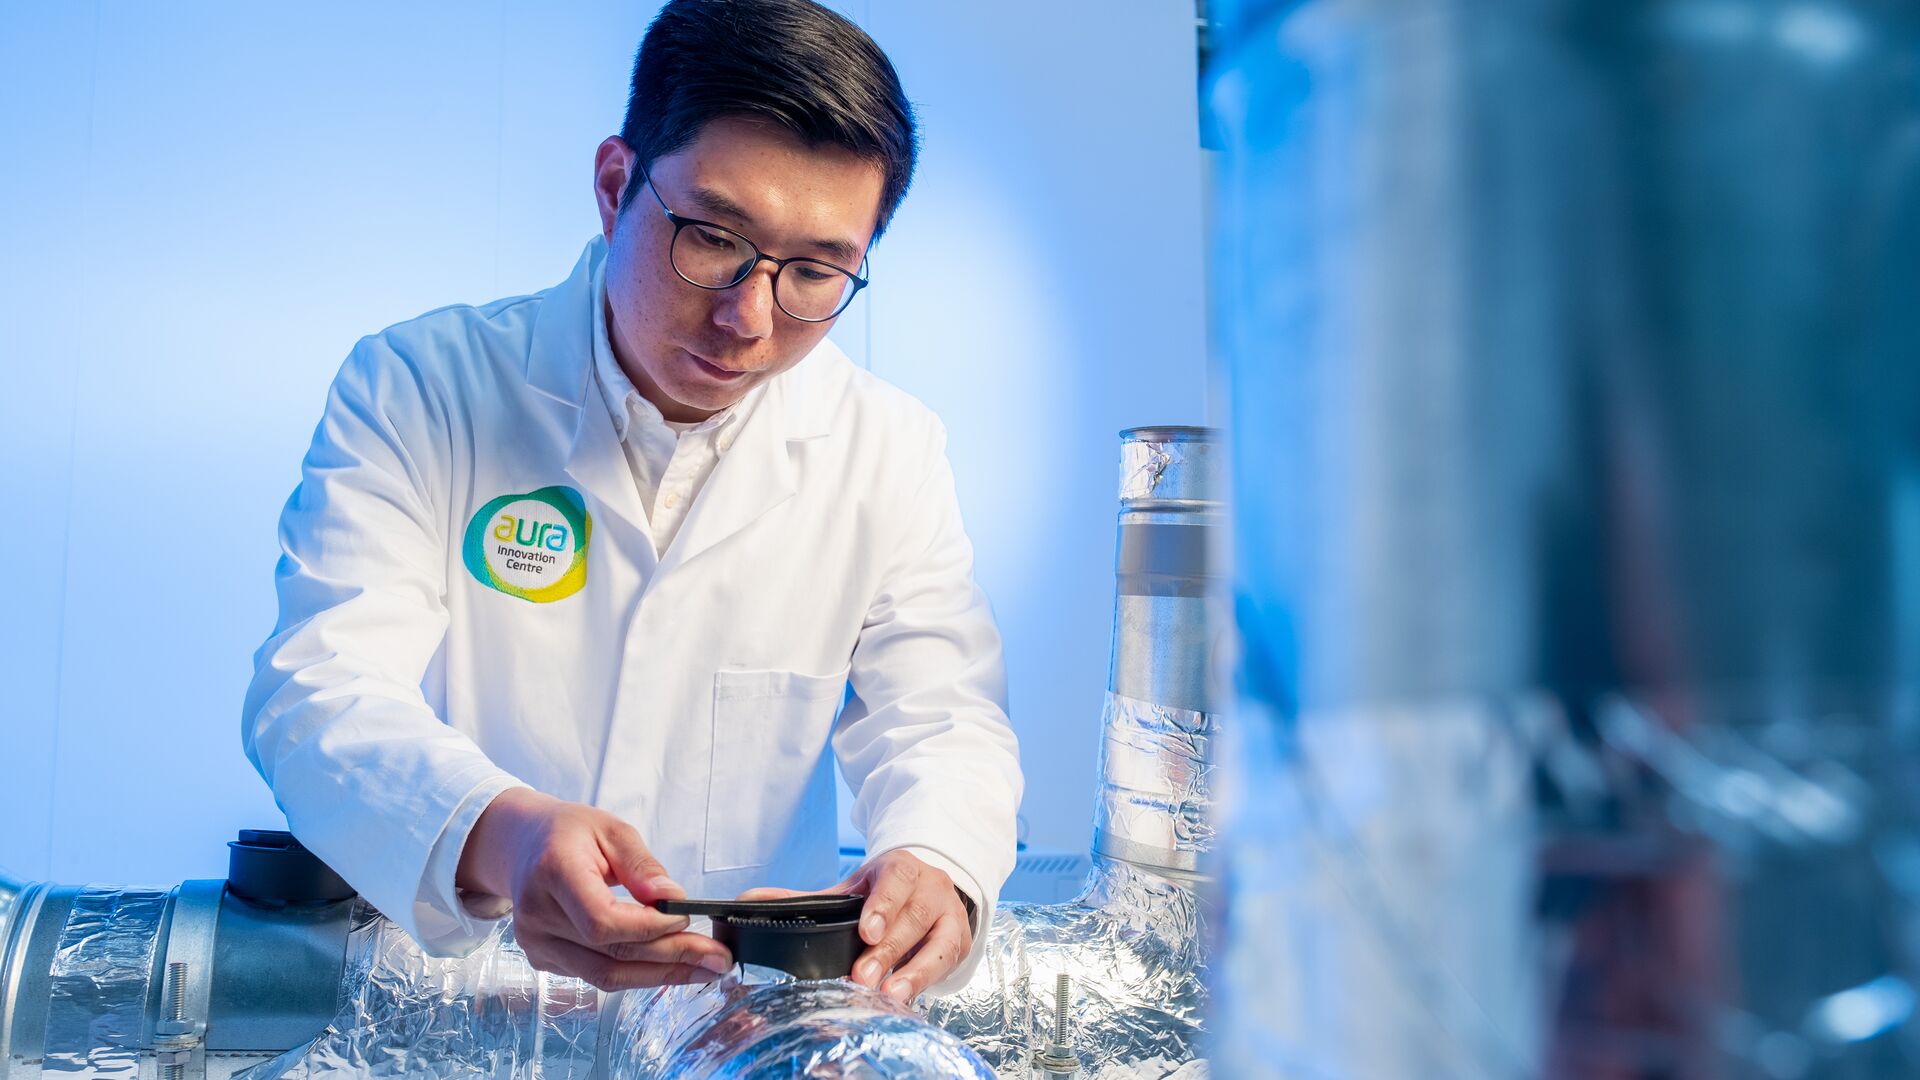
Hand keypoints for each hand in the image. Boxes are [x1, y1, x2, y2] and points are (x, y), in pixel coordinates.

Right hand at [458, 788, 732, 989]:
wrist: (522, 846)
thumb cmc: (569, 832)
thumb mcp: (611, 829)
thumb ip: (642, 866)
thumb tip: (673, 900)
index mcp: (553, 872)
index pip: (602, 920)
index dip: (649, 927)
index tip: (687, 918)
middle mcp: (537, 915)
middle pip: (610, 952)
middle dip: (672, 958)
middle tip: (718, 958)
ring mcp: (537, 943)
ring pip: (606, 975)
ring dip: (660, 975)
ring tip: (705, 969)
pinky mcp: (545, 959)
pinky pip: (597, 976)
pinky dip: (637, 973)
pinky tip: (670, 966)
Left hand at [738, 849, 972, 1001]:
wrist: (931, 887)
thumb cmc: (885, 892)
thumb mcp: (851, 889)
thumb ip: (805, 898)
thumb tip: (748, 900)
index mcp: (901, 868)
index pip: (896, 880)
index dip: (883, 905)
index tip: (866, 932)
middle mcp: (931, 887)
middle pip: (915, 916)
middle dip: (889, 948)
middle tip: (862, 976)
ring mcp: (950, 915)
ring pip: (938, 942)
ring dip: (913, 971)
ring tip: (888, 994)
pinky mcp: (959, 943)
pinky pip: (947, 963)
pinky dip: (926, 981)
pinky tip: (904, 998)